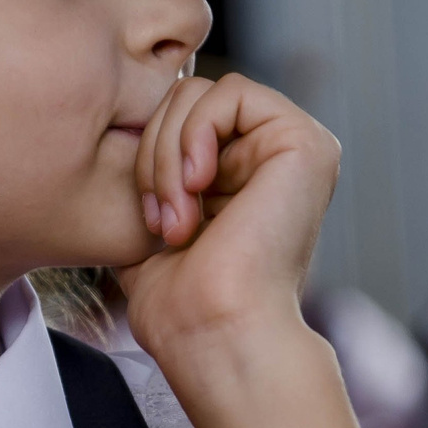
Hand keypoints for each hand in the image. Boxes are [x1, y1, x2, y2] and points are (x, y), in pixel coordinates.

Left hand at [117, 73, 340, 360]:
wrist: (217, 336)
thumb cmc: (184, 306)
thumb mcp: (154, 228)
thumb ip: (153, 183)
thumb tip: (123, 147)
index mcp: (245, 174)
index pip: (176, 120)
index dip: (146, 159)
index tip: (147, 223)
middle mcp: (273, 156)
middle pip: (184, 98)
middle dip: (153, 155)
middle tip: (161, 221)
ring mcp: (294, 145)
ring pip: (199, 92)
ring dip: (167, 153)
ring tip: (179, 216)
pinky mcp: (304, 139)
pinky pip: (228, 91)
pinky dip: (194, 134)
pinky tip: (198, 184)